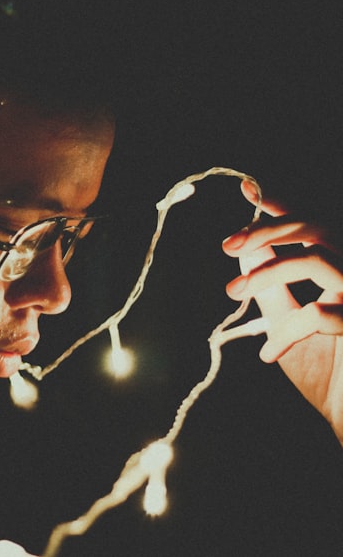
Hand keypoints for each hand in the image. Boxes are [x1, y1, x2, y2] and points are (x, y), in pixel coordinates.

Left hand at [222, 180, 342, 443]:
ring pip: (316, 261)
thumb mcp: (285, 322)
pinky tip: (269, 354)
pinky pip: (319, 314)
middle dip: (266, 232)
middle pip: (316, 229)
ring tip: (233, 292)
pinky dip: (287, 332)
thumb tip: (245, 250)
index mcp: (338, 270)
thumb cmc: (324, 372)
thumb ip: (271, 287)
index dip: (282, 205)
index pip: (311, 227)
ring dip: (268, 273)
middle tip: (228, 246)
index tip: (247, 189)